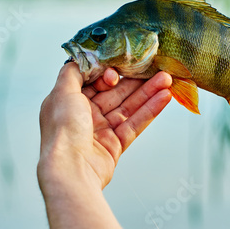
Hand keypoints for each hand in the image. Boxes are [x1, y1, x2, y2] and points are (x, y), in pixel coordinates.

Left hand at [38, 63, 171, 189]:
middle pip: (115, 93)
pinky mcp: (115, 145)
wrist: (71, 170)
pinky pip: (134, 124)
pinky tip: (164, 97)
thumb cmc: (62, 131)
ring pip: (128, 107)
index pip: (94, 81)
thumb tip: (82, 58)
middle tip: (156, 68)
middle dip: (136, 80)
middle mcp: (85, 115)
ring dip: (148, 92)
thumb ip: (72, 72)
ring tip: (167, 79)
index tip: (119, 70)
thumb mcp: (62, 93)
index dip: (109, 73)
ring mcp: (101, 131)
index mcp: (70, 102)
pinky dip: (150, 111)